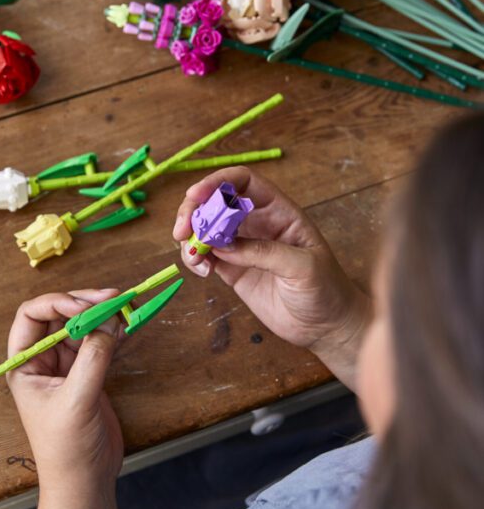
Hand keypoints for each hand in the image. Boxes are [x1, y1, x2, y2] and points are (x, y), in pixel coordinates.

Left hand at [6, 289, 124, 489]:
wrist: (84, 483)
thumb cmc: (66, 449)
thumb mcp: (76, 401)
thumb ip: (92, 358)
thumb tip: (110, 320)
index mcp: (24, 364)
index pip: (32, 315)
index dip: (57, 303)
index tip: (85, 306)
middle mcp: (43, 360)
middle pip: (61, 315)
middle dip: (86, 303)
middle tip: (115, 298)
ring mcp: (67, 366)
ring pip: (83, 325)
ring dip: (104, 314)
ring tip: (127, 307)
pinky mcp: (89, 374)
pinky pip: (100, 342)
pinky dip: (115, 331)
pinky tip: (130, 325)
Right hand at [173, 167, 370, 387]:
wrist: (326, 326)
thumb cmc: (326, 289)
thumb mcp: (302, 267)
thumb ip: (264, 252)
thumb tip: (223, 246)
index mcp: (278, 210)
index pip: (243, 182)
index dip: (217, 182)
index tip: (196, 194)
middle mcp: (257, 223)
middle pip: (215, 201)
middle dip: (194, 210)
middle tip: (182, 231)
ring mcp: (242, 246)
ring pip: (205, 228)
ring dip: (190, 237)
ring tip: (194, 258)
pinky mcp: (233, 270)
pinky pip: (205, 256)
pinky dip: (195, 259)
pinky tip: (202, 271)